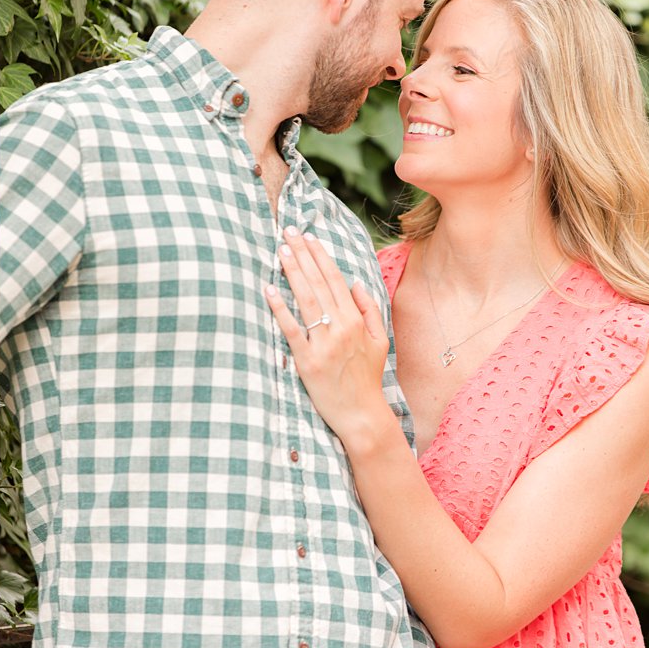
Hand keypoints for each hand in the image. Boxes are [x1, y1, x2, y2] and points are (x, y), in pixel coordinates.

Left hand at [263, 227, 392, 448]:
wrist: (362, 415)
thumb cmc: (367, 377)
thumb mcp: (379, 341)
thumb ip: (369, 310)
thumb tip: (355, 282)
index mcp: (356, 321)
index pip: (335, 280)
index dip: (320, 256)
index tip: (308, 237)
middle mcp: (340, 328)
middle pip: (318, 284)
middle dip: (302, 255)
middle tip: (287, 233)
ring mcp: (323, 344)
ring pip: (305, 300)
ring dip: (292, 273)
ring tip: (280, 252)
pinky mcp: (307, 361)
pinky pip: (291, 330)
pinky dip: (280, 309)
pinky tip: (269, 290)